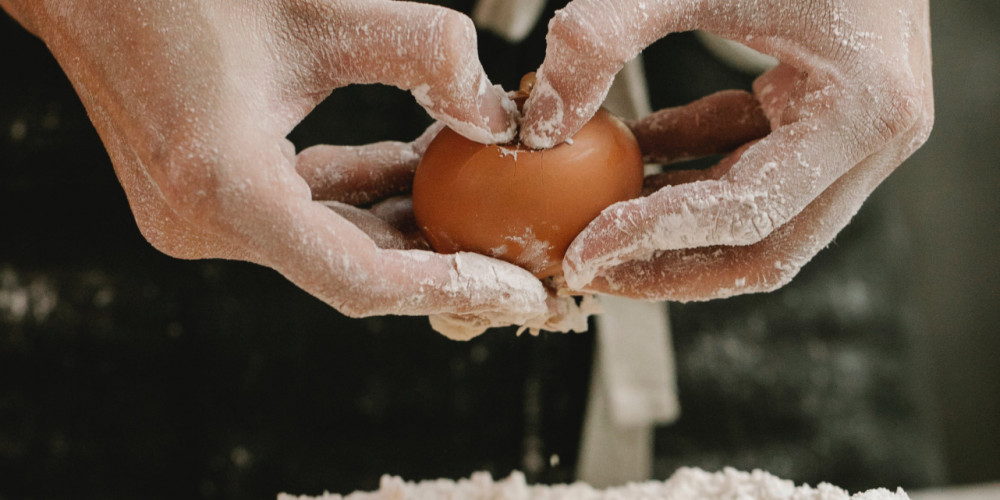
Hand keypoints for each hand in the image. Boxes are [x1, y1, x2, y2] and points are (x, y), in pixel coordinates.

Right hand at [1, 0, 568, 338]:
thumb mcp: (323, 8)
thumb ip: (425, 54)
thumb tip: (500, 111)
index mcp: (224, 189)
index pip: (360, 279)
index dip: (452, 288)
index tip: (522, 290)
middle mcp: (202, 223)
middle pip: (353, 271)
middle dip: (445, 264)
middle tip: (525, 261)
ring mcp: (198, 218)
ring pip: (332, 242)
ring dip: (408, 222)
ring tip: (488, 203)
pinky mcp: (205, 198)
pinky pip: (306, 213)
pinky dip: (365, 195)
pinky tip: (421, 166)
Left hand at [522, 0, 932, 299]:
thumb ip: (604, 36)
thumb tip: (539, 118)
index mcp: (863, 112)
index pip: (746, 212)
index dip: (655, 239)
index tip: (584, 252)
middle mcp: (873, 139)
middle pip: (764, 248)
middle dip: (669, 268)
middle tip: (590, 271)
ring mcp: (853, 134)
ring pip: (757, 221)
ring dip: (673, 229)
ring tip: (595, 230)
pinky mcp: (823, 118)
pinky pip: (748, 167)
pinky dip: (687, 172)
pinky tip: (627, 162)